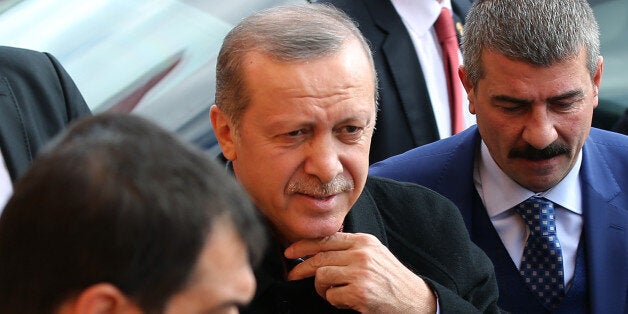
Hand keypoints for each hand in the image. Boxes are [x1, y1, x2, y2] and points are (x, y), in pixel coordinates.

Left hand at [285, 232, 435, 312]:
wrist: (415, 300)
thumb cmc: (391, 279)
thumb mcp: (374, 254)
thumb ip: (351, 249)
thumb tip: (319, 250)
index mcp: (363, 241)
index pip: (326, 239)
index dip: (303, 245)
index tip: (290, 252)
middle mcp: (361, 253)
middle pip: (319, 257)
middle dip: (301, 268)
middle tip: (292, 276)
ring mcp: (361, 272)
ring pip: (322, 277)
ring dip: (323, 289)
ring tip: (334, 293)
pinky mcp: (360, 292)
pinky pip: (332, 296)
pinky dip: (335, 301)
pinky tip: (347, 301)